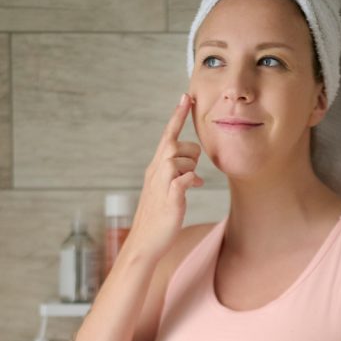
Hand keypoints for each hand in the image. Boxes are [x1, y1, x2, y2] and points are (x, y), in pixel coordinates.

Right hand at [122, 93, 204, 264]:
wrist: (145, 243)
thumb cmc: (158, 219)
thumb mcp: (168, 194)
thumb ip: (180, 179)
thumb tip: (196, 176)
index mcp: (155, 168)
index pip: (167, 136)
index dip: (177, 116)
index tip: (186, 97)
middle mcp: (156, 172)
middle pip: (176, 144)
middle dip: (190, 153)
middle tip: (190, 173)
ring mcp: (161, 185)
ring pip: (181, 159)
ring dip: (191, 169)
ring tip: (188, 185)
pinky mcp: (170, 198)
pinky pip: (184, 178)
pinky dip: (191, 179)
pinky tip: (192, 186)